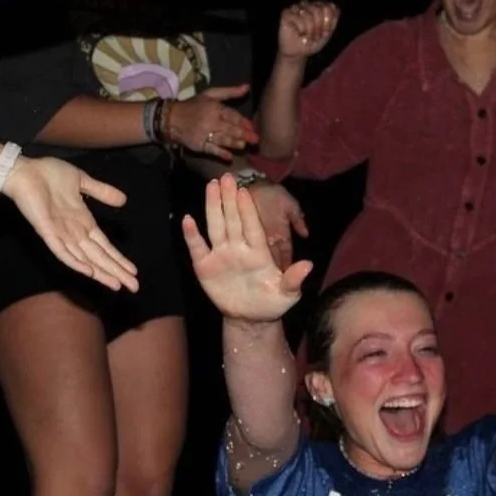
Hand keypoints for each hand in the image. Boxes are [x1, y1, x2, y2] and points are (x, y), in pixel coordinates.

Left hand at [3, 157, 139, 291]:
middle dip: (116, 271)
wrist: (24, 170)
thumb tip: (123, 200)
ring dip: (101, 273)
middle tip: (134, 287)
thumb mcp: (82, 181)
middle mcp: (74, 232)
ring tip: (117, 285)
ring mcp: (61, 234)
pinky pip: (62, 251)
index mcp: (83, 222)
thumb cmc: (48, 174)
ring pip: (85, 259)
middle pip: (99, 257)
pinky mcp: (47, 232)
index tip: (133, 271)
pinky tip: (89, 272)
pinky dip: (75, 262)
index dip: (118, 258)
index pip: (104, 246)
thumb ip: (101, 191)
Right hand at [167, 85, 259, 160]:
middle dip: (244, 135)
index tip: (252, 127)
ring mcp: (205, 135)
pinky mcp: (200, 145)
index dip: (244, 122)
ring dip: (235, 144)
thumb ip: (229, 92)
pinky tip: (229, 157)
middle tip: (255, 140)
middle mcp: (211, 122)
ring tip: (244, 146)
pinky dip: (221, 154)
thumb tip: (247, 87)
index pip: (233, 116)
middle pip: (231, 129)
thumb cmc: (193, 106)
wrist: (171, 119)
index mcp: (215, 108)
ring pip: (224, 140)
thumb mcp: (210, 94)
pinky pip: (213, 150)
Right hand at [182, 174, 312, 321]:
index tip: (245, 192)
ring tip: (211, 186)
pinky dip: (192, 235)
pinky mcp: (204, 266)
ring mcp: (221, 255)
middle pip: (233, 220)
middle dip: (229, 199)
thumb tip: (308, 265)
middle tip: (226, 177)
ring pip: (216, 226)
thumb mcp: (287, 294)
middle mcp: (239, 248)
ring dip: (212, 207)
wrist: (250, 318)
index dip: (248, 211)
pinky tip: (187, 219)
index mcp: (259, 252)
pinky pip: (198, 247)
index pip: (252, 227)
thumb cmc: (272, 302)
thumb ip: (293, 280)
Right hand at [278, 0, 339, 59]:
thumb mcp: (327, 34)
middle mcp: (308, 4)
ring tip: (307, 37)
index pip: (329, 6)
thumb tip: (334, 7)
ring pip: (308, 14)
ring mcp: (297, 7)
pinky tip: (299, 33)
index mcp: (319, 7)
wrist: (297, 53)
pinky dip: (301, 29)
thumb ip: (332, 20)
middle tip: (316, 37)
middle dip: (319, 27)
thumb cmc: (312, 43)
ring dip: (310, 30)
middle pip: (318, 9)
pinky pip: (297, 18)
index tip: (326, 33)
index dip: (329, 21)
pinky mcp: (286, 13)